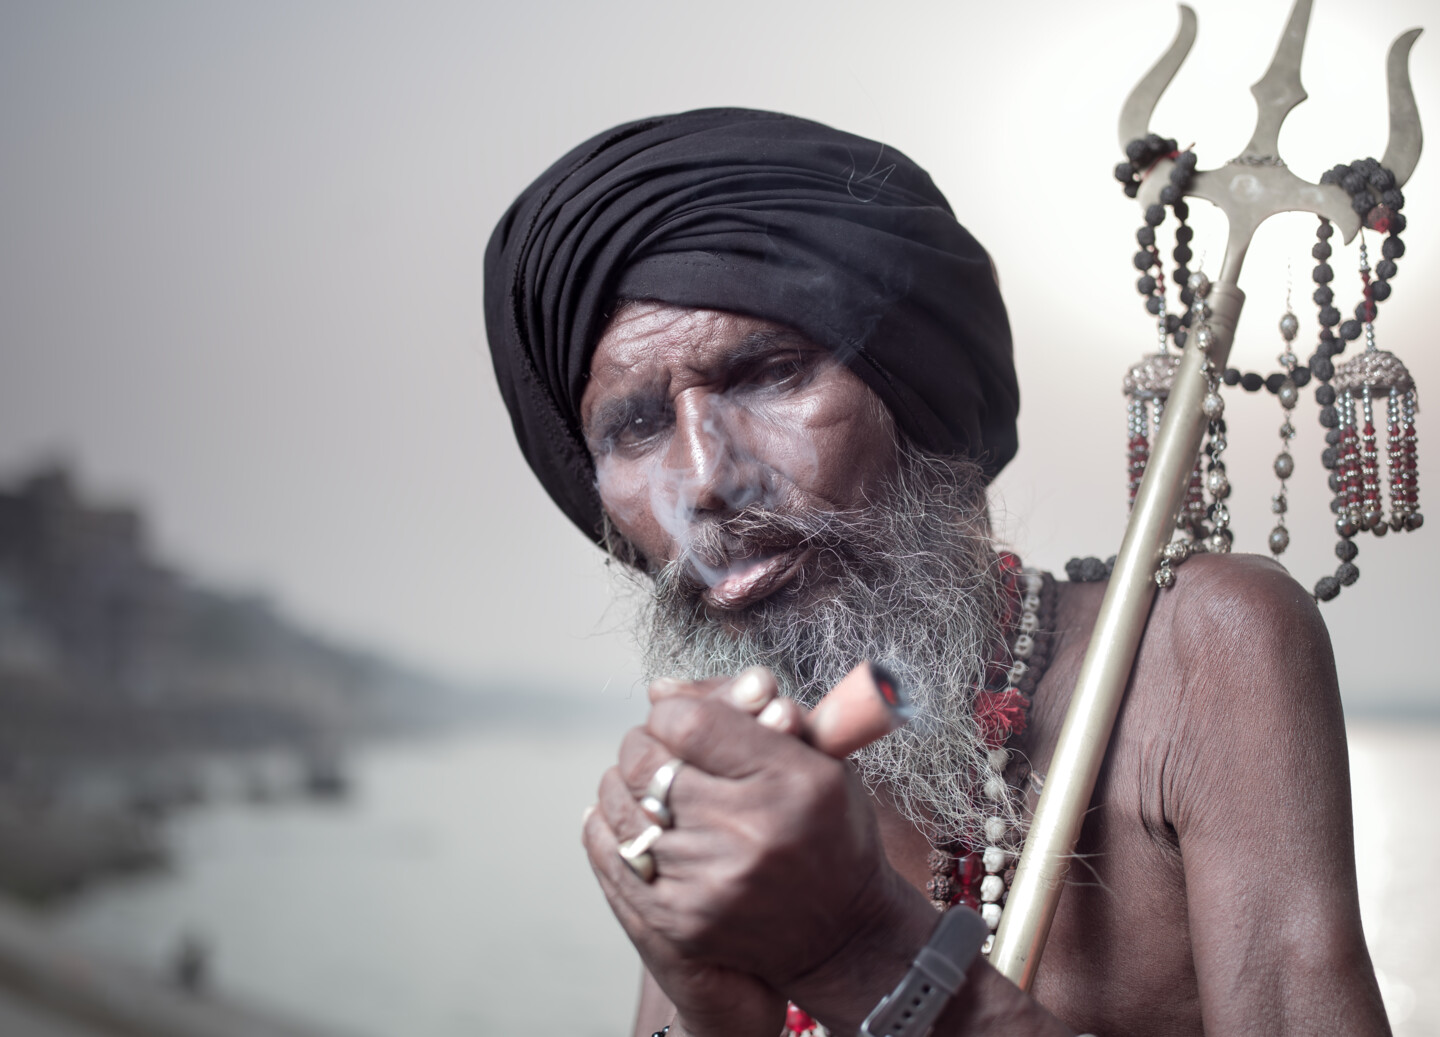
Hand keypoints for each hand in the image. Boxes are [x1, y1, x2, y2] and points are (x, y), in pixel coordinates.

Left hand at [585, 674, 793, 1035]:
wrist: (841, 932)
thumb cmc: (827, 828)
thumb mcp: (814, 757)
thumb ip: (746, 711)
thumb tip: (658, 689)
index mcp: (791, 782)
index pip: (690, 724)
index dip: (672, 712)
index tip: (678, 719)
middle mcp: (749, 833)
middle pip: (646, 765)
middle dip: (642, 745)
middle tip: (656, 748)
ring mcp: (709, 883)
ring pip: (623, 809)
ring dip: (624, 787)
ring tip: (643, 784)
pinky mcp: (679, 920)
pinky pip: (615, 857)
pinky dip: (612, 829)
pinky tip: (628, 818)